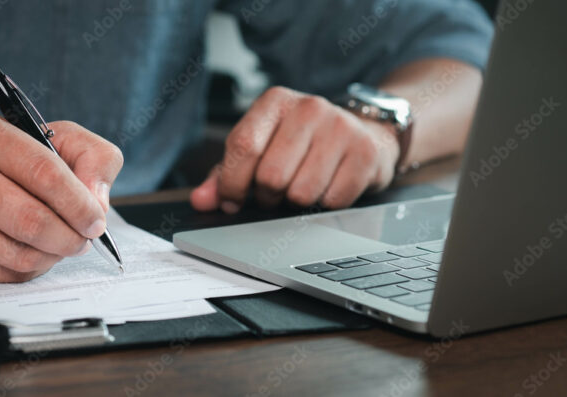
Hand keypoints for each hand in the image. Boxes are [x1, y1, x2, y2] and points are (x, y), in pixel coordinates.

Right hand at [0, 115, 122, 281]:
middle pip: (30, 220)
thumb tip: (96, 202)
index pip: (44, 173)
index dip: (78, 204)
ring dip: (51, 256)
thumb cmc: (24, 162)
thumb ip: (94, 159)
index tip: (96, 221)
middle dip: (69, 238)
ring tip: (60, 243)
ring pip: (18, 253)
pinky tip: (33, 251)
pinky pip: (2, 273)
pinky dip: (28, 269)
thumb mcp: (65, 142)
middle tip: (83, 240)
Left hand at [191, 86, 399, 211]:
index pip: (243, 146)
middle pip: (271, 176)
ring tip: (302, 185)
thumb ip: (225, 174)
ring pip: (301, 193)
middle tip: (275, 192)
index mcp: (275, 101)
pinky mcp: (365, 153)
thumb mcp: (261, 148)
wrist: (363, 135)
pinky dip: (325, 204)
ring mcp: (341, 128)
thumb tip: (201, 200)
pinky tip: (329, 185)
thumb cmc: (302, 144)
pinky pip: (332, 201)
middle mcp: (309, 107)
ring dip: (296, 202)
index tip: (232, 200)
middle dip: (267, 196)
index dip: (232, 183)